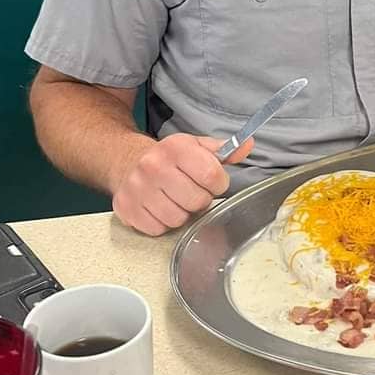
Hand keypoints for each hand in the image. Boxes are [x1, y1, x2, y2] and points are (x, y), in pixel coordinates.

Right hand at [109, 133, 252, 235]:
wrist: (128, 161)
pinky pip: (157, 229)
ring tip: (175, 200)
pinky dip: (162, 223)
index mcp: (175, 148)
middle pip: (196, 201)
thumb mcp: (196, 147)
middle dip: (199, 200)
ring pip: (177, 219)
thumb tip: (248, 145)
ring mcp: (137, 188)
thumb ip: (224, 150)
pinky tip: (159, 207)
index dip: (218, 184)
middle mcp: (154, 166)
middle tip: (191, 191)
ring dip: (181, 213)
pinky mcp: (126, 208)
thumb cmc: (169, 158)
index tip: (212, 182)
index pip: (212, 176)